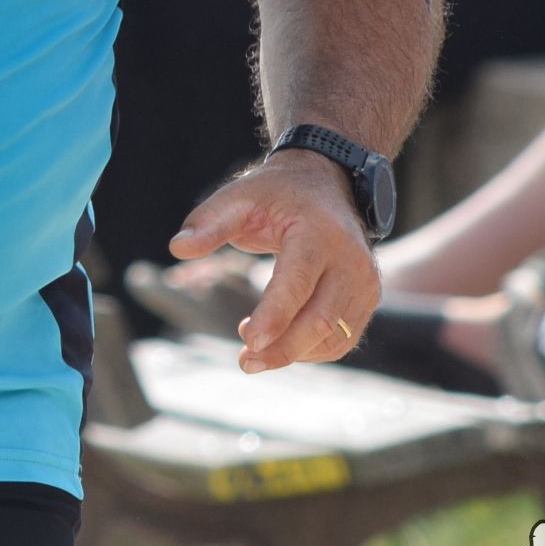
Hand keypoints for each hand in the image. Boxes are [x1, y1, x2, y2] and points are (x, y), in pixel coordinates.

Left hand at [167, 149, 376, 374]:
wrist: (328, 183)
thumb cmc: (278, 194)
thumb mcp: (240, 197)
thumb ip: (209, 223)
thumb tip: (177, 248)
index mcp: (319, 233)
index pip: (298, 283)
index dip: (274, 316)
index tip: (247, 340)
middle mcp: (350, 260)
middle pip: (320, 319)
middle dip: (281, 348)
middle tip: (244, 361)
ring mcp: (364, 282)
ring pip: (333, 336)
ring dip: (293, 354)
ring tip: (253, 352)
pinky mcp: (366, 298)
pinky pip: (342, 339)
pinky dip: (311, 351)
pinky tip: (280, 342)